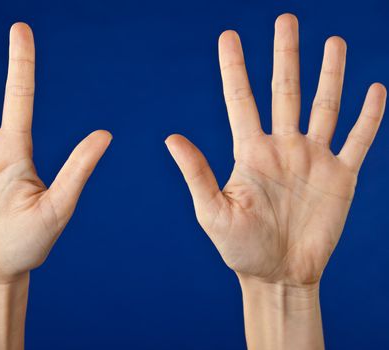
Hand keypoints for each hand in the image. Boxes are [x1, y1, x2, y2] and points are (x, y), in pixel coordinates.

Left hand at [166, 14, 385, 288]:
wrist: (277, 274)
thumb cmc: (239, 248)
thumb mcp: (212, 212)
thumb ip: (197, 173)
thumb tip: (170, 137)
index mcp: (250, 152)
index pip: (240, 99)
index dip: (234, 67)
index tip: (228, 35)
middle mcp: (282, 147)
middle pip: (285, 90)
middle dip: (286, 55)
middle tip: (285, 20)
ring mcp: (313, 159)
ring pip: (324, 106)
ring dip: (330, 74)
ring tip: (333, 42)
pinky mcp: (341, 177)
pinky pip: (358, 139)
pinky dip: (368, 115)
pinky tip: (375, 88)